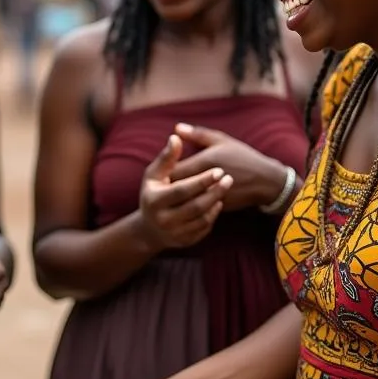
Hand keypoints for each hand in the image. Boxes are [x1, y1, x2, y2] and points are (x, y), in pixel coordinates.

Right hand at [138, 134, 232, 250]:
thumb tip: (176, 136)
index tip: (218, 169)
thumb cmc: (153, 193)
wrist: (149, 228)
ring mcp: (174, 233)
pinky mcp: (184, 242)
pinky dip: (213, 215)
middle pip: (195, 206)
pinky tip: (217, 202)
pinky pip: (204, 228)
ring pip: (202, 218)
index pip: (182, 190)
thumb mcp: (154, 175)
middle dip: (214, 191)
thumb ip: (166, 157)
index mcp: (154, 201)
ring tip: (224, 188)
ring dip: (216, 202)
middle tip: (229, 178)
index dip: (201, 180)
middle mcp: (162, 220)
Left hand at [172, 123, 289, 212]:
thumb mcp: (221, 141)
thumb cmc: (243, 157)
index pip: (172, 170)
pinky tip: (187, 202)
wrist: (265, 181)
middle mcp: (205, 181)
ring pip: (184, 201)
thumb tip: (176, 128)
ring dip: (177, 198)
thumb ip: (197, 135)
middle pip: (175, 187)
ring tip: (173, 194)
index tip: (163, 171)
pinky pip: (195, 209)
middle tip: (163, 184)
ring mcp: (211, 196)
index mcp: (204, 162)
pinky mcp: (216, 207)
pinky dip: (189, 205)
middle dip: (168, 186)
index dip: (165, 172)